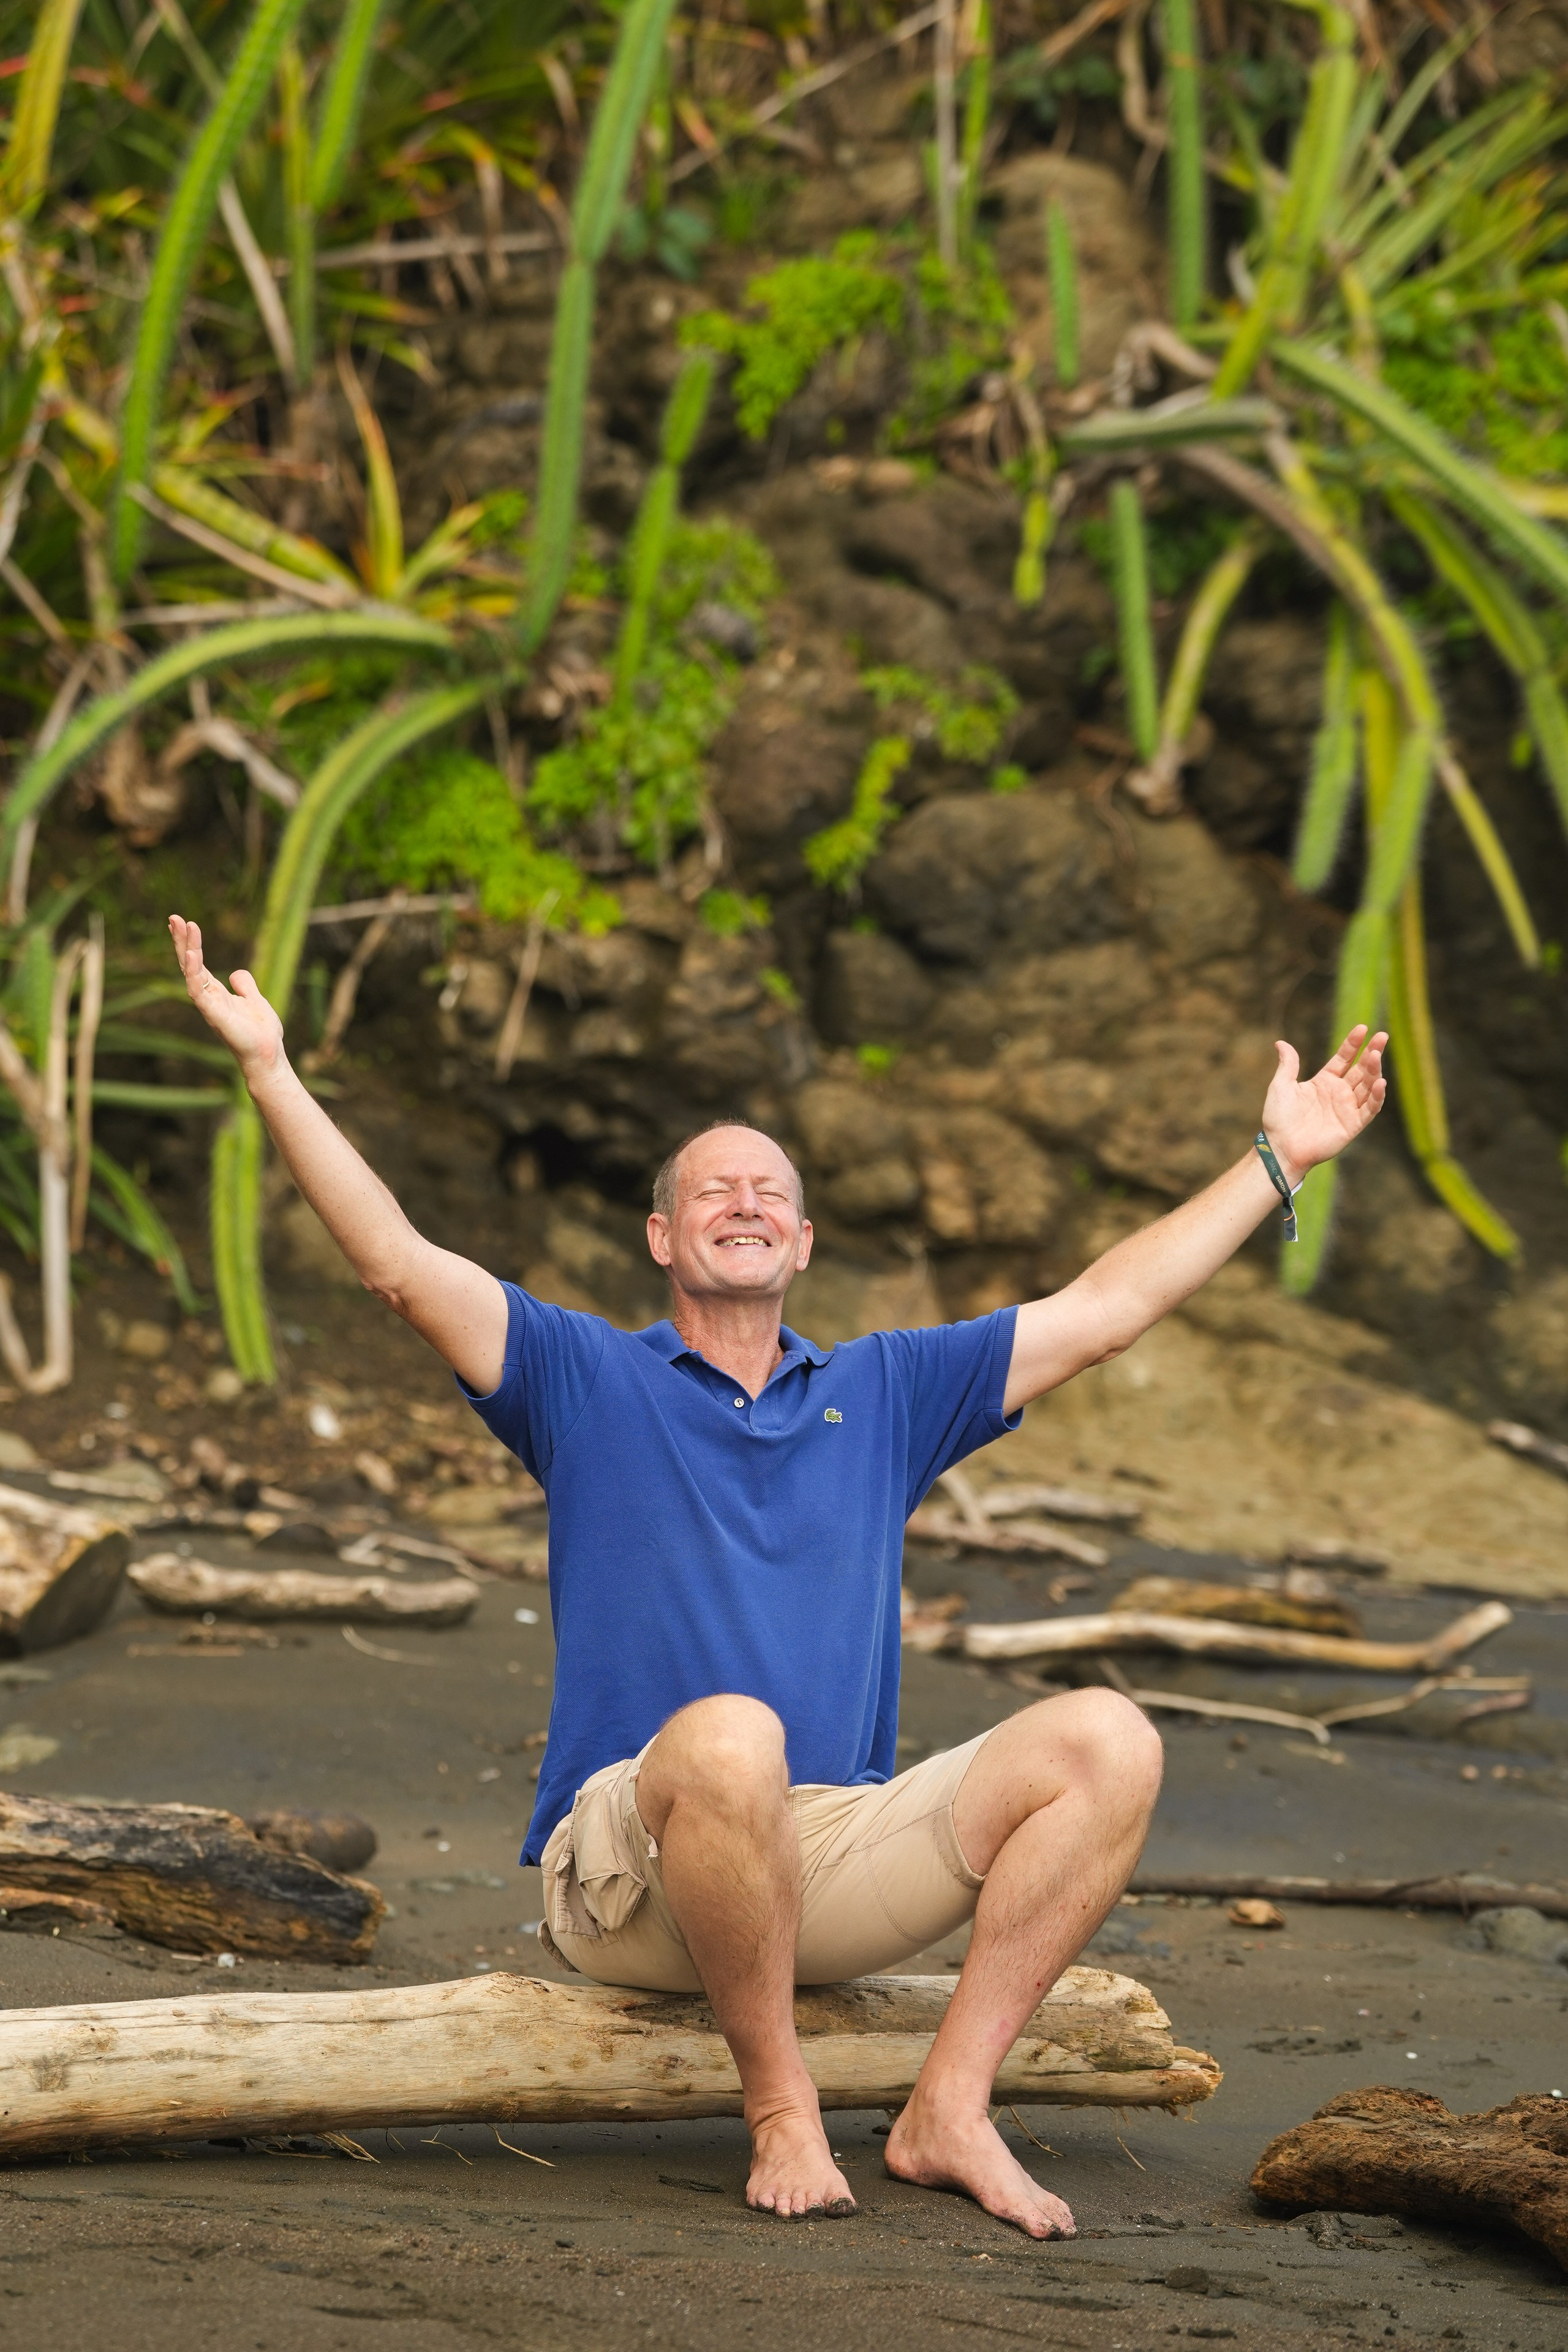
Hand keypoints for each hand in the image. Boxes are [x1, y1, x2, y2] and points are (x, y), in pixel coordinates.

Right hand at [169, 914, 285, 1084]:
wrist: (268, 1054)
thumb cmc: (260, 1032)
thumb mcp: (254, 1000)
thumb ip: (244, 985)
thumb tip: (236, 973)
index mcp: (216, 993)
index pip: (197, 964)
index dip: (189, 943)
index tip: (182, 922)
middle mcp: (208, 997)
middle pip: (189, 964)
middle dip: (181, 941)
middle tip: (174, 917)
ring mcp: (209, 1006)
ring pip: (191, 973)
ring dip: (186, 949)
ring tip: (182, 927)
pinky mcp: (214, 1015)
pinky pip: (199, 991)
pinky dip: (194, 973)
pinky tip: (192, 954)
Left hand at [1261, 1024, 1387, 1187]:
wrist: (1280, 1147)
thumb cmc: (1278, 1118)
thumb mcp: (1281, 1086)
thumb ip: (1288, 1064)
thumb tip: (1281, 1043)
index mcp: (1324, 1081)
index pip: (1344, 1058)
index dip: (1353, 1044)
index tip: (1362, 1028)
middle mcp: (1339, 1093)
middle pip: (1361, 1069)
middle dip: (1372, 1052)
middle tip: (1382, 1036)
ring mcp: (1347, 1108)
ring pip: (1367, 1085)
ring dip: (1375, 1070)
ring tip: (1377, 1054)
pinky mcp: (1352, 1125)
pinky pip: (1369, 1109)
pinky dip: (1376, 1097)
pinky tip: (1380, 1082)